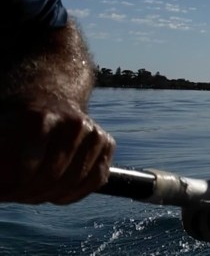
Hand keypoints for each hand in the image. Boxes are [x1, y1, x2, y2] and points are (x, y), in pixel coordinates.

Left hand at [0, 100, 115, 203]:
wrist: (50, 104)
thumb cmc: (20, 128)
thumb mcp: (3, 137)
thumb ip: (2, 162)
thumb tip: (3, 189)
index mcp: (42, 119)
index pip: (28, 170)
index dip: (13, 188)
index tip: (4, 192)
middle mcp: (73, 123)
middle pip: (52, 177)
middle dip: (30, 193)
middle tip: (17, 196)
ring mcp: (94, 133)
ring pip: (74, 181)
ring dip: (51, 195)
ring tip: (34, 194)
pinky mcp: (107, 144)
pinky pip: (95, 180)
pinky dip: (74, 193)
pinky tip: (57, 194)